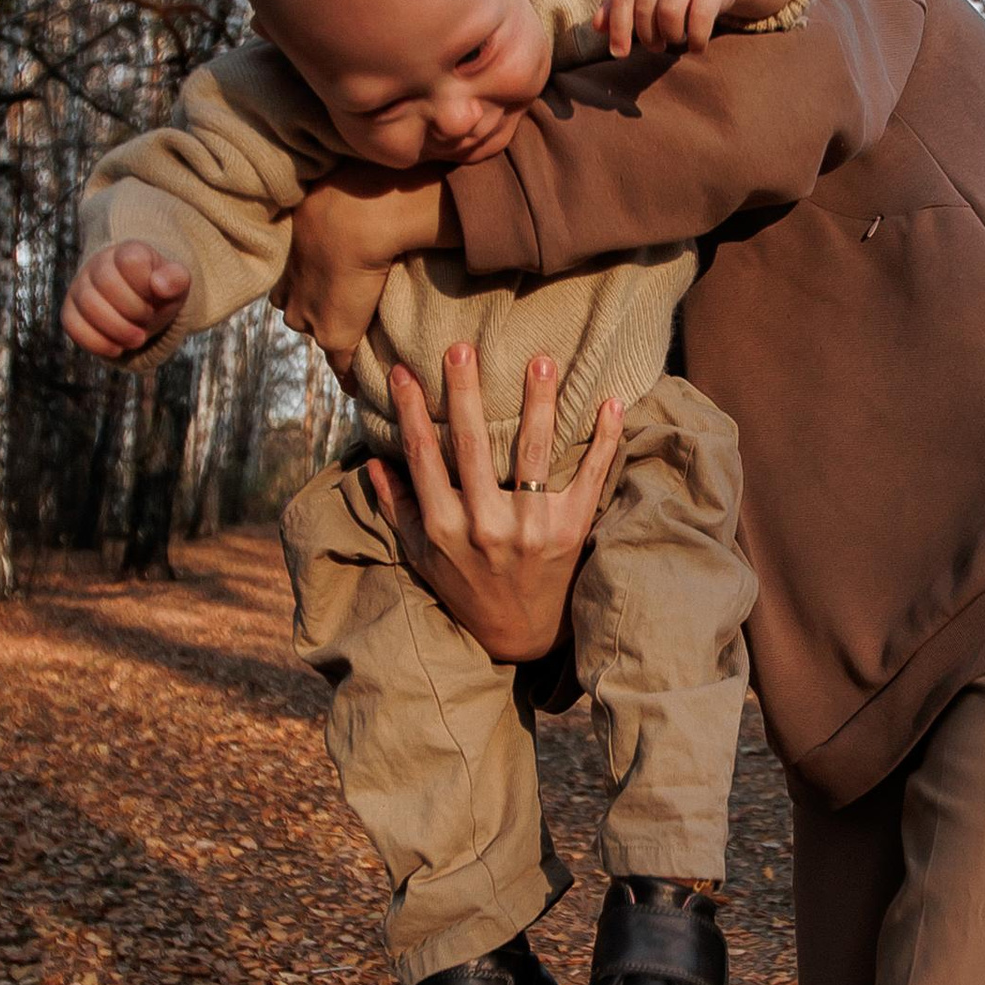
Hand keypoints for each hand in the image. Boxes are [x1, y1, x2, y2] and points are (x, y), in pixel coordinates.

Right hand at [63, 239, 188, 358]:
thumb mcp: (177, 285)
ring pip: (89, 305)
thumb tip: (159, 285)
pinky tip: (117, 348)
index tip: (156, 296)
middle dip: (135, 310)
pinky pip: (73, 326)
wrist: (139, 303)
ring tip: (137, 338)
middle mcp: (99, 265)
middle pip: (108, 283)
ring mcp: (81, 287)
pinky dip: (98, 343)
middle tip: (148, 320)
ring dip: (119, 330)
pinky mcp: (71, 312)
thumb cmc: (158, 292)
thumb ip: (176, 279)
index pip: (131, 261)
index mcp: (128, 253)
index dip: (147, 285)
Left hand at [280, 166, 448, 369]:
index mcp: (287, 255)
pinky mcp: (334, 334)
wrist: (359, 213)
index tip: (319, 285)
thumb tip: (352, 183)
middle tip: (339, 308)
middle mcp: (290, 288)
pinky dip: (351, 376)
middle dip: (311, 311)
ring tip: (353, 345)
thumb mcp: (331, 192)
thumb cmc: (352, 189)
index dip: (304, 283)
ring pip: (316, 332)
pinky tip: (361, 388)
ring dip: (332, 338)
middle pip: (296, 310)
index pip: (289, 280)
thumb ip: (337, 201)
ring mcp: (310, 315)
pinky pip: (341, 364)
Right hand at [370, 346, 622, 664]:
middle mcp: (486, 527)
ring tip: (541, 360)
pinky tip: (611, 402)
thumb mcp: (423, 556)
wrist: (522, 636)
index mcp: (445, 528)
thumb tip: (373, 460)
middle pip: (474, 447)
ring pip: (533, 454)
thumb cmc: (467, 588)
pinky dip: (603, 441)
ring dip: (539, 404)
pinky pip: (590, 478)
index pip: (423, 458)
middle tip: (461, 347)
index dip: (411, 412)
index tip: (402, 371)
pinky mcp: (571, 531)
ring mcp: (531, 530)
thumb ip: (397, 508)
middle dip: (467, 394)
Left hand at [602, 0, 739, 56]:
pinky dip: (696, 39)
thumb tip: (597, 27)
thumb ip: (615, 5)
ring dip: (670, 36)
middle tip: (656, 46)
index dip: (618, 29)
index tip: (620, 54)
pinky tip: (696, 46)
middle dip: (648, 37)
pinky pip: (700, 18)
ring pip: (669, 12)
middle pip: (645, 9)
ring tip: (674, 40)